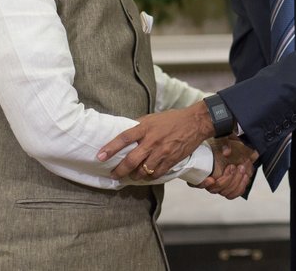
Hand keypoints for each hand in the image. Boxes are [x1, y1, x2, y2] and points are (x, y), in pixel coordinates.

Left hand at [97, 101, 213, 179]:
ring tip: (130, 176)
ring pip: (143, 170)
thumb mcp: (152, 117)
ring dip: (134, 176)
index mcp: (145, 127)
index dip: (110, 148)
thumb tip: (125, 132)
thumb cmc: (172, 119)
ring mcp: (162, 152)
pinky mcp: (171, 160)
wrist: (195, 122)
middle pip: (132, 160)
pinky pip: (157, 174)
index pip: (124, 138)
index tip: (100, 156)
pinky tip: (145, 176)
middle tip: (114, 175)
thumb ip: (139, 125)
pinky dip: (149, 177)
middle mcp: (152, 140)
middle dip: (120, 170)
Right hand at [196, 137, 257, 198]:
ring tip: (241, 169)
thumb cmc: (225, 144)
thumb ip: (225, 144)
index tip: (211, 179)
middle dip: (226, 179)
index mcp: (201, 170)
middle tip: (233, 167)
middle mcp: (209, 181)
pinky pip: (233, 194)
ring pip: (225, 193)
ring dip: (235, 182)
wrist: (237, 148)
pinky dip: (240, 187)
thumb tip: (227, 152)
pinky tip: (245, 176)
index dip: (202, 183)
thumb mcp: (224, 140)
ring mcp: (219, 186)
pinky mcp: (230, 188)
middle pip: (214, 189)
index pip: (195, 183)